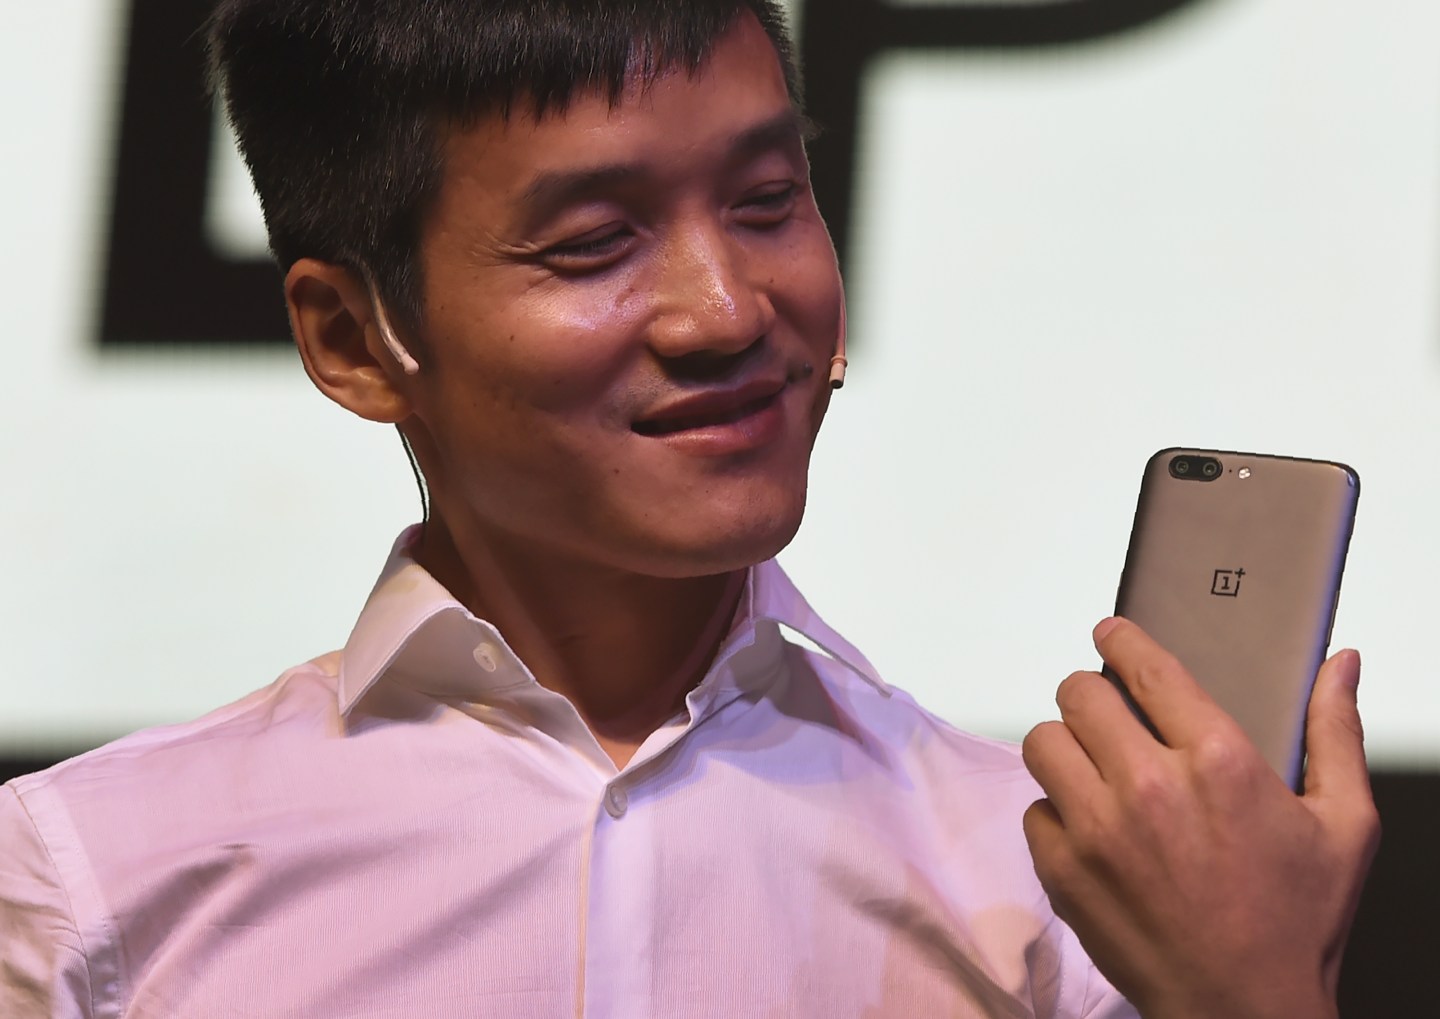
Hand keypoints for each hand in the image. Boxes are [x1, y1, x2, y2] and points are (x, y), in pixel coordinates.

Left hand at [1021, 618, 1379, 1018]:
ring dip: (1066, 746)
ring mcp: (1097, 829)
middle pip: (1078, 693)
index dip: (1120, 639)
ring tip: (1094, 767)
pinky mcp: (1063, 869)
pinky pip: (1033, 807)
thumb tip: (1337, 665)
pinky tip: (1092, 829)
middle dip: (1092, 696)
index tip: (1110, 633)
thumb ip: (1334, 733)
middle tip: (1106, 713)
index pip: (1146, 666)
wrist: (1246, 1009)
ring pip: (1044, 741)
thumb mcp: (1343, 825)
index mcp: (1218, 761)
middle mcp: (1149, 786)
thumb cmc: (1296, 924)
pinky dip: (1056, 812)